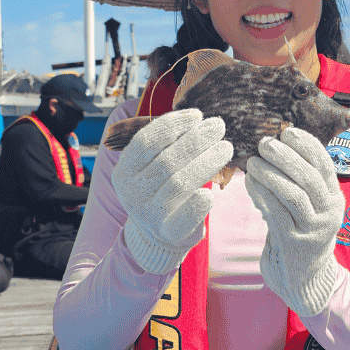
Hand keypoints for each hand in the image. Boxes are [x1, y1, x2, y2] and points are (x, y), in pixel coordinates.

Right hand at [110, 109, 231, 273]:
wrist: (157, 234)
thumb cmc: (161, 189)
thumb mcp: (152, 167)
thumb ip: (167, 145)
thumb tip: (198, 119)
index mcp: (124, 171)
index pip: (146, 142)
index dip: (173, 125)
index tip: (197, 115)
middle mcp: (132, 192)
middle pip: (167, 160)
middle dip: (196, 140)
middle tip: (218, 126)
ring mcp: (149, 214)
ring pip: (180, 182)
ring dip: (207, 162)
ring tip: (225, 148)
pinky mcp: (169, 232)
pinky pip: (186, 215)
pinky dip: (200, 202)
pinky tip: (211, 192)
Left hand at [245, 127, 344, 315]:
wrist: (303, 279)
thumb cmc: (300, 234)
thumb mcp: (309, 207)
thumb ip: (300, 182)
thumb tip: (277, 146)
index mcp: (335, 199)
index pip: (325, 165)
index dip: (307, 145)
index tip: (287, 132)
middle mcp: (329, 213)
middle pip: (310, 177)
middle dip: (286, 156)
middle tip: (265, 143)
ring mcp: (313, 230)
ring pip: (293, 194)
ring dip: (270, 174)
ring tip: (252, 162)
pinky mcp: (294, 244)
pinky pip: (275, 213)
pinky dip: (260, 194)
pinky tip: (249, 183)